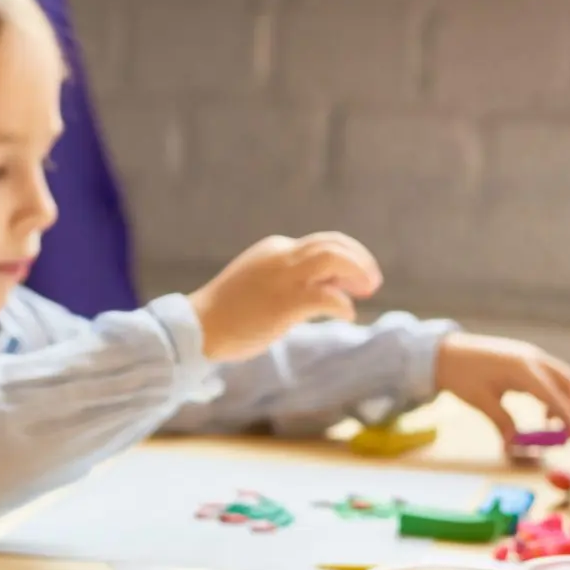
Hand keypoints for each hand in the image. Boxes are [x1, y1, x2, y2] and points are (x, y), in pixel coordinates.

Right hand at [187, 233, 382, 362]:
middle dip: (360, 260)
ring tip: (367, 291)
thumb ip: (289, 280)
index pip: (322, 242)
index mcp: (274, 249)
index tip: (353, 280)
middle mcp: (280, 255)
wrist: (197, 328)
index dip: (347, 257)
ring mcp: (283, 277)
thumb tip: (326, 288)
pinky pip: (328, 296)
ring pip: (335, 258)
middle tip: (371, 283)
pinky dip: (343, 305)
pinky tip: (346, 315)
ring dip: (359, 272)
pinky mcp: (285, 302)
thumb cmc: (227, 312)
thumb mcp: (259, 284)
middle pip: (334, 243)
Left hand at [434, 332, 569, 446]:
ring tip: (548, 423)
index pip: (553, 396)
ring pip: (562, 378)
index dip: (568, 417)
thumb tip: (513, 445)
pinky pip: (550, 375)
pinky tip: (542, 410)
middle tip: (564, 434)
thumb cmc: (459, 375)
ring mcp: (530, 355)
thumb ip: (501, 422)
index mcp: (521, 369)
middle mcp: (532, 358)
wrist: (442, 352)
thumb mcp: (480, 401)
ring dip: (563, 400)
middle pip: (567, 384)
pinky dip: (553, 392)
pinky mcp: (525, 357)